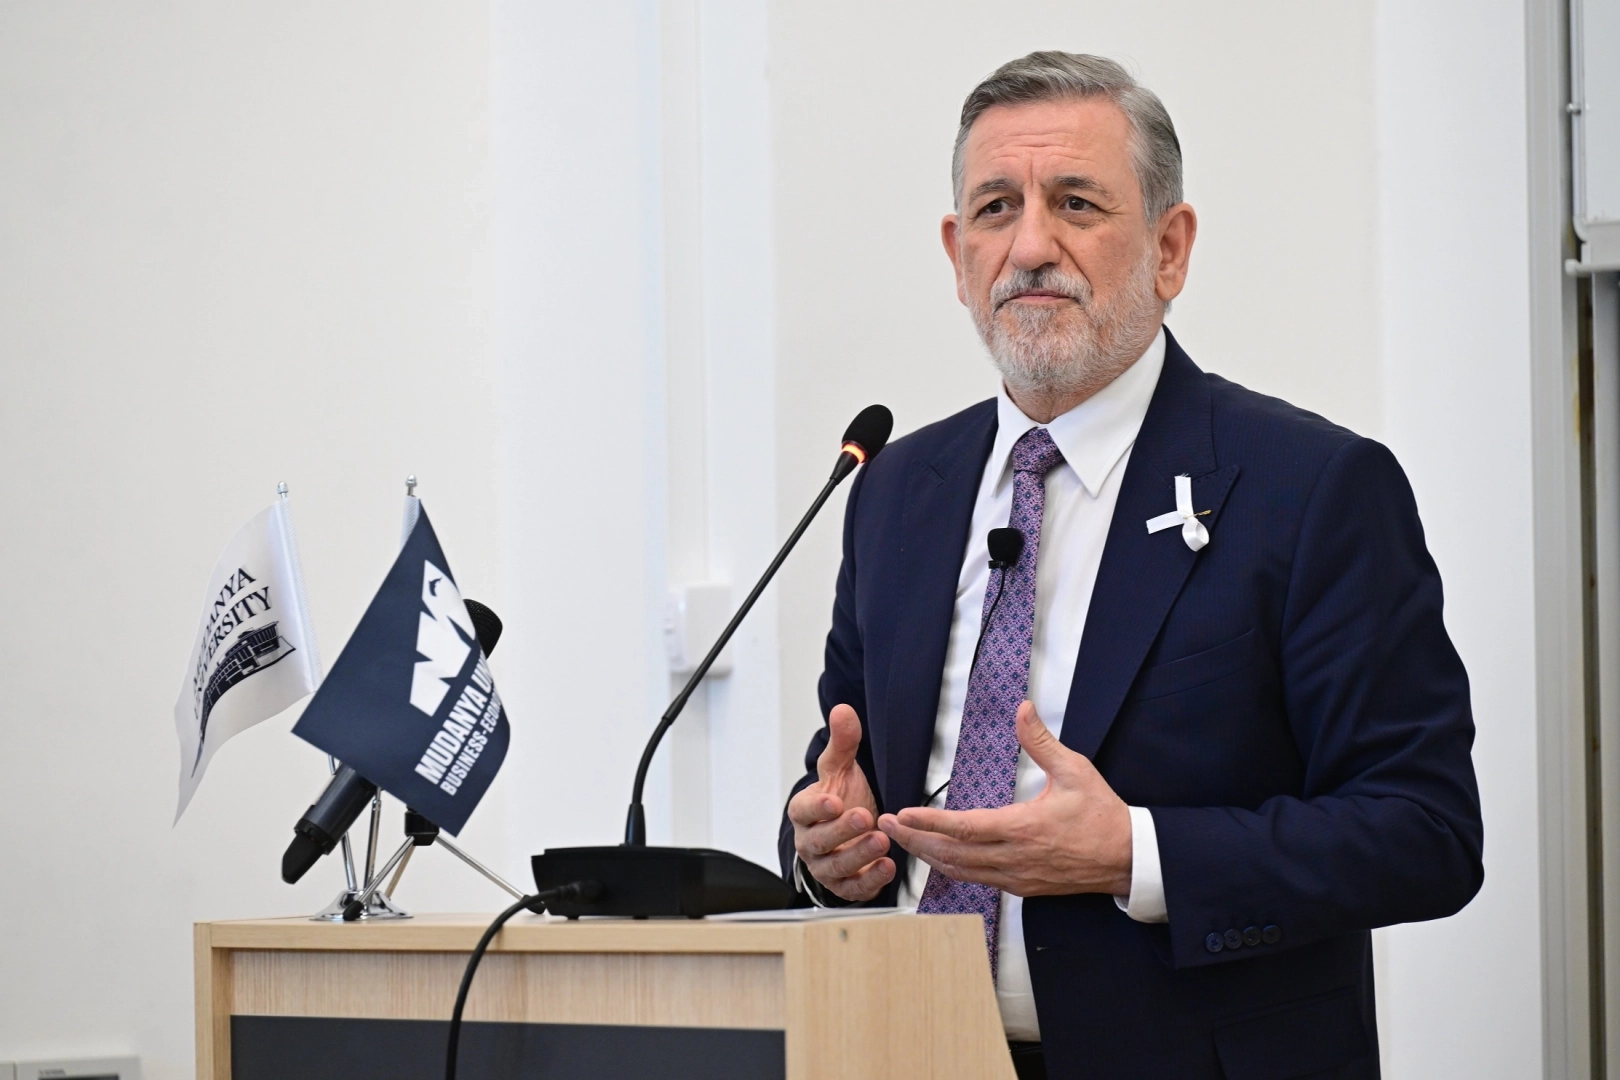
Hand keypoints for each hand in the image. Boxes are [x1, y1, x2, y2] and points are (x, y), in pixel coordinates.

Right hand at [787, 704, 894, 901]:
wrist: (850, 830)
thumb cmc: (841, 797)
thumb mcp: (842, 769)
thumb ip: (843, 742)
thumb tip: (843, 710)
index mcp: (804, 812)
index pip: (803, 811)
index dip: (817, 808)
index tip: (833, 801)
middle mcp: (810, 842)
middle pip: (819, 841)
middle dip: (841, 831)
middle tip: (865, 818)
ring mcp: (826, 866)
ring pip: (836, 866)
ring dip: (858, 855)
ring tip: (882, 841)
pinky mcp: (844, 884)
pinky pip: (853, 888)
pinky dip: (870, 881)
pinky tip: (888, 866)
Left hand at [878, 701, 1131, 897]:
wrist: (1128, 859)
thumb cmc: (1102, 815)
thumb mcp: (1075, 770)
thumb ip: (1042, 741)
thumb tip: (1023, 709)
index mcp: (1023, 829)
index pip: (964, 828)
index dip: (929, 822)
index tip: (902, 813)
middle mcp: (1013, 859)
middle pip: (951, 854)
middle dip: (915, 841)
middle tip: (886, 826)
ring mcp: (1016, 877)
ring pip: (961, 871)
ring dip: (929, 857)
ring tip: (902, 840)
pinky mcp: (1022, 887)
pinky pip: (977, 880)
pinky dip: (952, 869)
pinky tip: (938, 858)